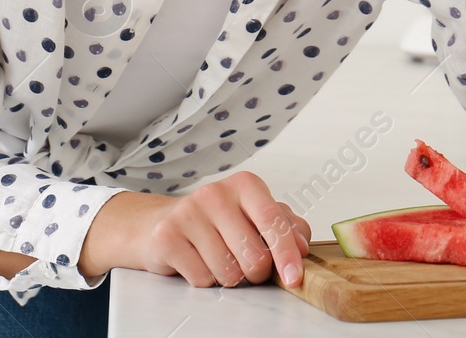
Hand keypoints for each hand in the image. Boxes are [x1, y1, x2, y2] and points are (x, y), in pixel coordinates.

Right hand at [135, 171, 311, 288]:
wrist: (163, 223)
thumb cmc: (217, 221)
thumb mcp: (255, 215)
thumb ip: (286, 226)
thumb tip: (302, 246)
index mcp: (245, 185)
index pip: (273, 221)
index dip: (287, 254)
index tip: (294, 278)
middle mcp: (215, 193)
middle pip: (254, 256)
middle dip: (255, 272)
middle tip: (245, 263)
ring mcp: (188, 213)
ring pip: (229, 273)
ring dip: (229, 277)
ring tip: (217, 258)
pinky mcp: (167, 237)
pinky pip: (202, 279)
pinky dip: (205, 280)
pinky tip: (197, 261)